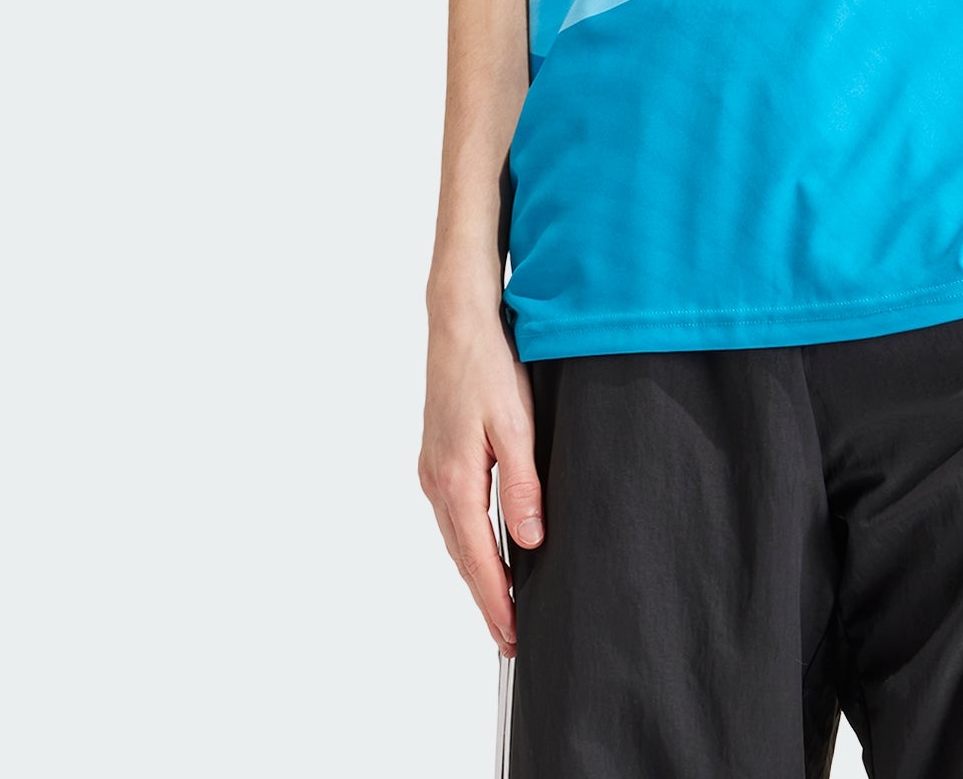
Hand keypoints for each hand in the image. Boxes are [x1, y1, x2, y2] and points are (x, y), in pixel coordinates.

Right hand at [417, 294, 541, 658]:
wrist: (458, 323)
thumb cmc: (489, 366)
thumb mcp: (517, 424)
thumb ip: (522, 485)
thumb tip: (530, 542)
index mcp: (456, 480)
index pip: (479, 559)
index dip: (496, 601)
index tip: (513, 637)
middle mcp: (436, 482)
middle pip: (462, 557)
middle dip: (486, 599)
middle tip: (511, 639)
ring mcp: (432, 470)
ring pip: (455, 539)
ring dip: (477, 573)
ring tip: (501, 607)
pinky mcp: (436, 458)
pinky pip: (453, 516)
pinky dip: (468, 543)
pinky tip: (485, 550)